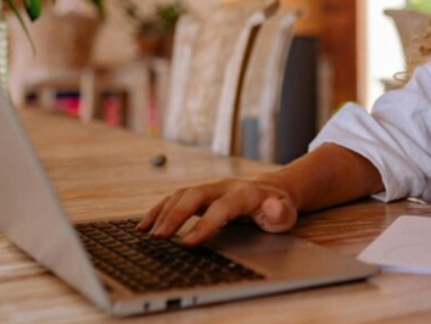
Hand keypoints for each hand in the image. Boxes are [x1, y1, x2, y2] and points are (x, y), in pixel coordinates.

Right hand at [136, 177, 297, 244]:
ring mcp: (209, 188)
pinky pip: (174, 198)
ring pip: (181, 194)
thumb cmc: (277, 207)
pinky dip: (158, 211)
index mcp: (245, 193)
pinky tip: (144, 226)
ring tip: (147, 235)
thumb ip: (280, 213)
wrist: (271, 190)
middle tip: (159, 238)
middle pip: (194, 195)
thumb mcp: (286, 214)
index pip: (222, 207)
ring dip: (162, 213)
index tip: (188, 244)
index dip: (205, 224)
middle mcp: (223, 186)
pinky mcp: (199, 194)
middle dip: (175, 216)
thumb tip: (274, 207)